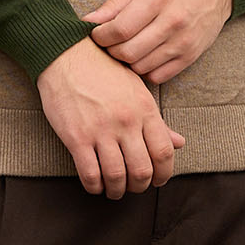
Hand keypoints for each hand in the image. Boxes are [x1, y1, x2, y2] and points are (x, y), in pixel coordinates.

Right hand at [37, 38, 186, 196]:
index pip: (164, 152)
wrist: (66, 54)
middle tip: (135, 186)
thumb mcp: (136, 90)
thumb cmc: (103, 70)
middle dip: (140, 185)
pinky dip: (94, 186)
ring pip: (117, 176)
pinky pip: (90, 173)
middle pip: (142, 169)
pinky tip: (95, 185)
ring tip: (115, 190)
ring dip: (117, 190)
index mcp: (144, 109)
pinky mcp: (76, 137)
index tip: (158, 180)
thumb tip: (179, 143)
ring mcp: (100, 131)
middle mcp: (126, 122)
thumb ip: (157, 121)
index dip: (164, 173)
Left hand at [83, 0, 232, 82]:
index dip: (101, 36)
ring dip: (127, 61)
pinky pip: (159, 76)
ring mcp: (183, 41)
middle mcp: (172, 21)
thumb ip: (116, 4)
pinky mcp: (191, 56)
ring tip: (126, 48)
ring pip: (141, 67)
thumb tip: (89, 21)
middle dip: (111, 50)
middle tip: (109, 43)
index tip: (97, 34)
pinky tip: (144, 56)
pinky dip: (145, 70)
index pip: (120, 29)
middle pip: (128, 52)